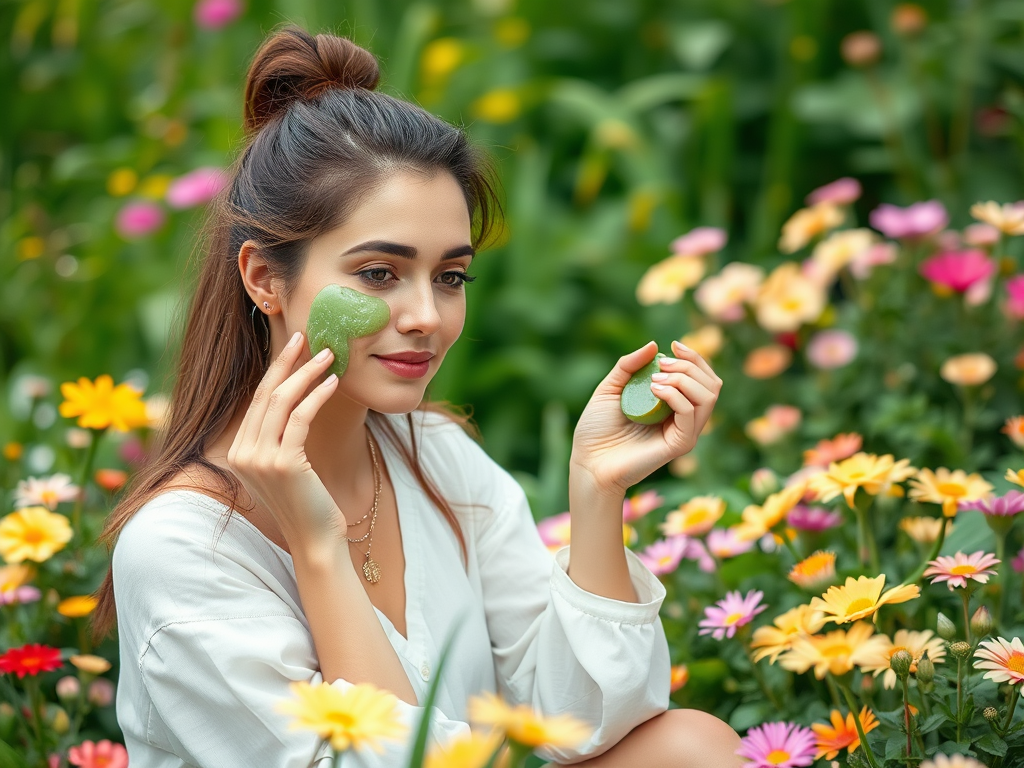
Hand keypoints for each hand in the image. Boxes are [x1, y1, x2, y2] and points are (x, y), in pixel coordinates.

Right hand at [226, 331, 343, 550]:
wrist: (315, 540)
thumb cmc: (308, 503)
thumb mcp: (285, 468)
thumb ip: (278, 441)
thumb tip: (293, 402)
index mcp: (238, 452)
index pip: (257, 400)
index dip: (276, 370)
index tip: (294, 348)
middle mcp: (242, 453)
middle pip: (265, 393)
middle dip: (287, 361)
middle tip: (305, 336)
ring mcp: (259, 459)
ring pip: (281, 400)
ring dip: (307, 372)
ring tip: (329, 355)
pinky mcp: (283, 463)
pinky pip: (300, 417)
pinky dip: (317, 395)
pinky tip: (333, 382)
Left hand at [570, 339, 721, 497]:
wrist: (588, 460)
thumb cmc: (596, 428)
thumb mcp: (610, 387)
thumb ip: (630, 365)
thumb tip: (655, 345)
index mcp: (673, 405)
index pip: (702, 378)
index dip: (694, 358)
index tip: (673, 345)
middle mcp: (684, 419)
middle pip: (711, 384)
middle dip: (690, 365)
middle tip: (661, 364)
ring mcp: (684, 432)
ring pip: (708, 397)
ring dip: (684, 378)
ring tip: (655, 379)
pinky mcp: (679, 444)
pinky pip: (690, 413)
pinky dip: (676, 395)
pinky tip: (654, 391)